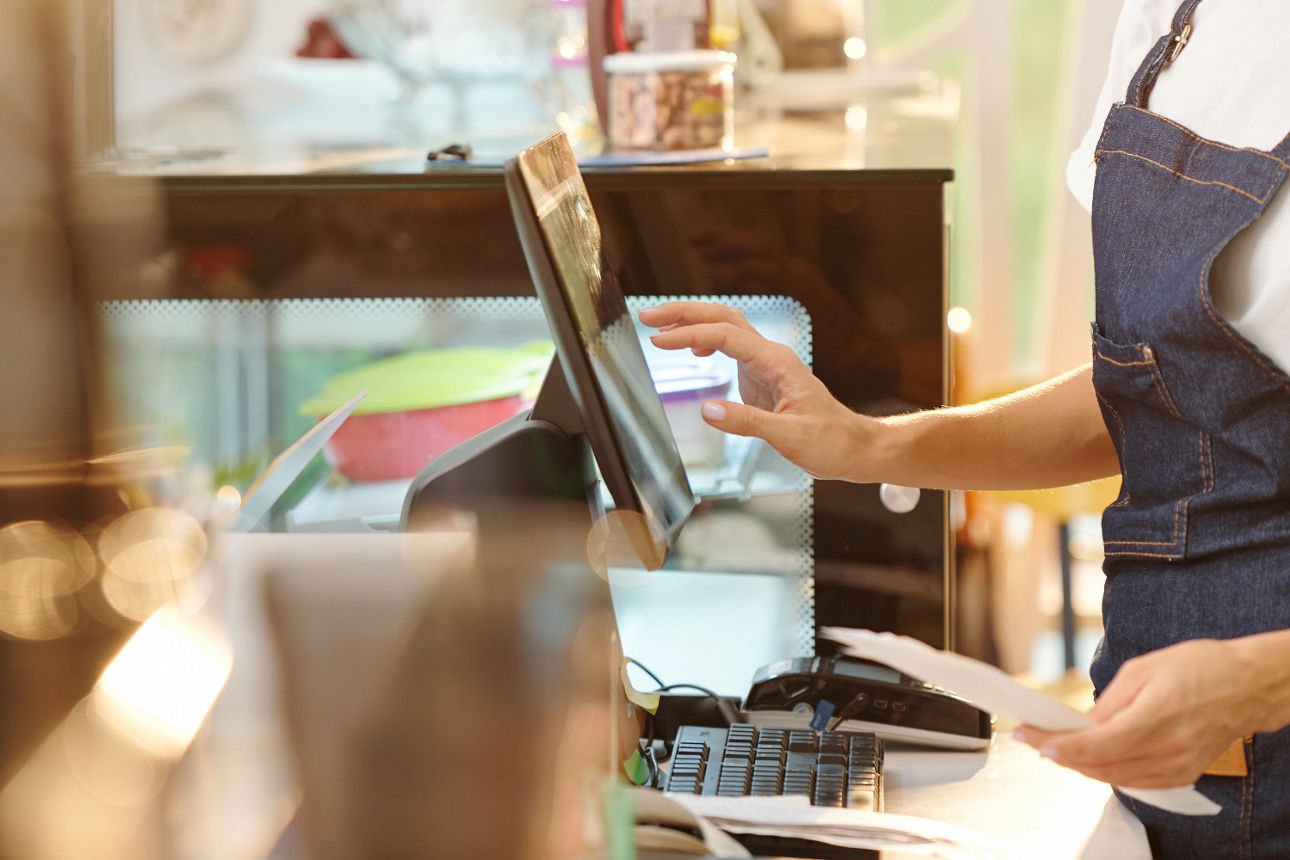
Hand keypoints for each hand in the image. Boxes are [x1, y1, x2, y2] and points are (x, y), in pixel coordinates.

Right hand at [637, 301, 879, 480]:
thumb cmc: (830, 441)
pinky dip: (706, 341)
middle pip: (723, 317)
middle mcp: (770, 356)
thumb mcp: (790, 437)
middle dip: (685, 312)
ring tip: (659, 327)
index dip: (688, 334)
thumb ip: (748, 423)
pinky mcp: (762, 377)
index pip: (725, 336)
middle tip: (647, 315)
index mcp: (777, 362)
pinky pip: (729, 347)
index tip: (657, 341)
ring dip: (693, 322)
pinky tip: (692, 351)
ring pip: (726, 328)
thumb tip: (708, 410)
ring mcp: (766, 364)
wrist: (853, 446)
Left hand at [1014, 639, 1258, 787]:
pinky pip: (1135, 782)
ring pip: (1115, 778)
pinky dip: (1107, 772)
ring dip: (1080, 766)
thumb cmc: (1195, 668)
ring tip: (1054, 747)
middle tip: (1033, 739)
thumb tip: (1078, 726)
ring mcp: (1177, 766)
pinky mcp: (1182, 775)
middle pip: (1102, 765)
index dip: (1061, 745)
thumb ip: (1108, 704)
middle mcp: (1168, 748)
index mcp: (1156, 715)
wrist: (1245, 686)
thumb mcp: (1141, 670)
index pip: (1098, 743)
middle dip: (1062, 754)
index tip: (1032, 738)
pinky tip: (1090, 758)